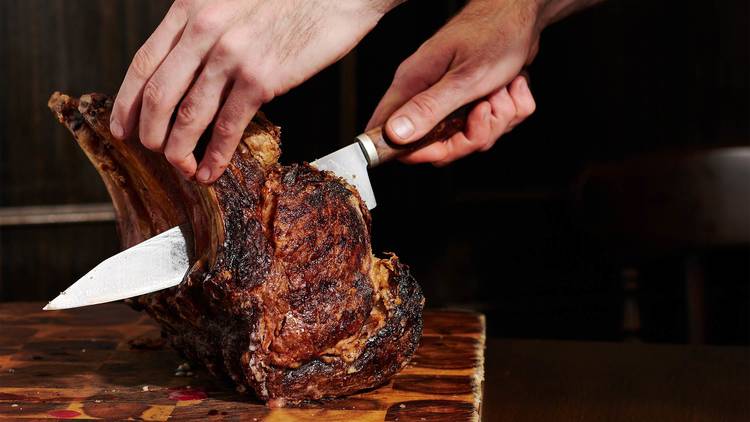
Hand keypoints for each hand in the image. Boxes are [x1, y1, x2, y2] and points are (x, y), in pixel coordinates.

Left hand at [111, 0, 399, 182]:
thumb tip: (190, 66)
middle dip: (150, 134)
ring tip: (182, 168)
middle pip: (158, 96)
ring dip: (179, 152)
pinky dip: (215, 156)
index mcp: (191, 9)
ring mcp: (231, 56)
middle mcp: (204, 31)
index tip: (122, 127)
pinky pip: (228, 127)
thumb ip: (206, 27)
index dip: (127, 102)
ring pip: (188, 117)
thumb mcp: (231, 0)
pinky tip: (210, 170)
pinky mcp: (261, 79)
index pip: (144, 63)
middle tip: (153, 153)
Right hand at [367, 0, 547, 164]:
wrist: (523, 12)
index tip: (440, 150)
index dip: (414, 151)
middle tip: (486, 110)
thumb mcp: (463, 80)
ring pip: (470, 134)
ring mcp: (451, 96)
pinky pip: (491, 123)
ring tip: (502, 91)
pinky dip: (510, 110)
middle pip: (440, 143)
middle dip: (472, 135)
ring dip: (497, 119)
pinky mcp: (472, 97)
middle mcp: (427, 91)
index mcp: (414, 84)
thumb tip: (394, 134)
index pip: (390, 132)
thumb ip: (427, 109)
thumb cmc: (495, 35)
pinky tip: (511, 87)